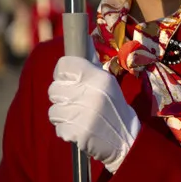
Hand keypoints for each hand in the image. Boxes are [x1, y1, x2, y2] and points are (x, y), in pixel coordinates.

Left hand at [48, 57, 140, 173]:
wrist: (127, 140)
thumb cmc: (114, 108)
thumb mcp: (109, 84)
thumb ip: (92, 66)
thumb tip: (83, 41)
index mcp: (99, 78)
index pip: (64, 64)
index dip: (63, 73)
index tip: (68, 80)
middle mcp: (90, 93)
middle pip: (54, 89)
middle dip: (62, 97)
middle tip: (77, 103)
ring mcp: (83, 114)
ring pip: (53, 110)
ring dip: (63, 115)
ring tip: (80, 118)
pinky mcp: (77, 132)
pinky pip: (58, 127)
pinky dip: (66, 130)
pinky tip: (81, 130)